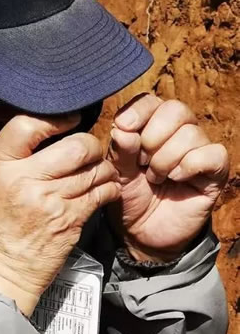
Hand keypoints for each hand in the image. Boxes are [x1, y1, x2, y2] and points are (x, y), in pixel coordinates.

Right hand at [0, 114, 121, 314]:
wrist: (2, 269)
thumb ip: (14, 155)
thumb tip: (48, 128)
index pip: (27, 124)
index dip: (55, 118)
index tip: (68, 120)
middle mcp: (23, 180)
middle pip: (75, 146)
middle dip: (91, 145)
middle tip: (90, 150)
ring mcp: (49, 201)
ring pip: (95, 169)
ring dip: (103, 168)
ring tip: (98, 171)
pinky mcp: (70, 220)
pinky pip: (101, 193)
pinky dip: (108, 188)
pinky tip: (102, 189)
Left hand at [106, 94, 228, 261]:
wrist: (142, 233)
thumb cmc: (130, 197)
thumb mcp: (117, 173)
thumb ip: (119, 150)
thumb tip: (122, 128)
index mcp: (152, 125)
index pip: (151, 100)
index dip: (138, 111)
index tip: (124, 127)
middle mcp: (179, 132)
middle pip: (176, 110)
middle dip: (153, 137)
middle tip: (142, 162)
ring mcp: (199, 150)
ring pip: (190, 134)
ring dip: (166, 159)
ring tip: (155, 178)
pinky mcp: (215, 172)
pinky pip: (212, 154)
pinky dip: (190, 165)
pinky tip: (177, 178)